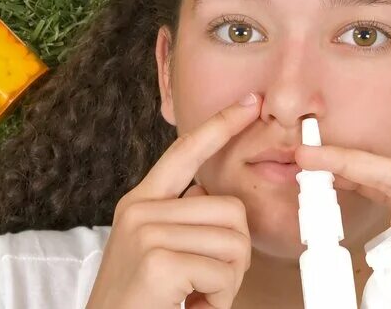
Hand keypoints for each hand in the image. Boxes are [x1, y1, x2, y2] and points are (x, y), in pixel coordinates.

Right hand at [86, 94, 260, 308]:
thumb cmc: (140, 302)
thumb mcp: (154, 251)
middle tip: (207, 285)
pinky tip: (191, 306)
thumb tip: (215, 197)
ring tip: (196, 297)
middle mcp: (139, 210)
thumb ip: (181, 220)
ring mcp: (146, 231)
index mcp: (140, 203)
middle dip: (235, 256)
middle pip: (231, 210)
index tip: (250, 102)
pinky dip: (219, 299)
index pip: (184, 152)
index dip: (221, 125)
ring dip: (227, 282)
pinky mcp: (156, 259)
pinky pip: (222, 272)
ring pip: (233, 242)